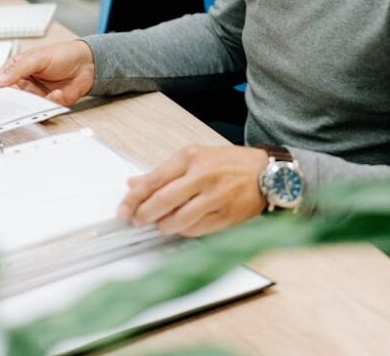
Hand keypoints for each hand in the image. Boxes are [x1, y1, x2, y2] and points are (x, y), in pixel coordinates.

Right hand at [0, 40, 95, 105]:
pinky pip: (43, 111)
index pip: (0, 84)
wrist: (87, 63)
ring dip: (30, 106)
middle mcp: (24, 85)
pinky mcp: (49, 104)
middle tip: (11, 105)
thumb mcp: (37, 57)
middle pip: (11, 99)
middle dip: (11, 103)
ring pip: (26, 108)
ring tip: (37, 100)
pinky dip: (49, 104)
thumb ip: (18, 69)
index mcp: (17, 71)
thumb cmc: (62, 54)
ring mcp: (36, 96)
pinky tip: (57, 93)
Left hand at [118, 144, 267, 236]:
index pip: (154, 180)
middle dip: (143, 215)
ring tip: (160, 224)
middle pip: (163, 201)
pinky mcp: (226, 216)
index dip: (134, 198)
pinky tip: (180, 228)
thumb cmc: (229, 163)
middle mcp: (202, 175)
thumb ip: (164, 172)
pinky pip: (197, 230)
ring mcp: (215, 197)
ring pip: (179, 220)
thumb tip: (134, 184)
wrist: (266, 172)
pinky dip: (184, 232)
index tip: (123, 209)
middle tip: (135, 221)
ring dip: (164, 226)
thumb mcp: (195, 157)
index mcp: (191, 157)